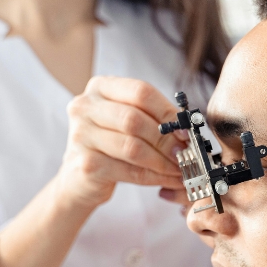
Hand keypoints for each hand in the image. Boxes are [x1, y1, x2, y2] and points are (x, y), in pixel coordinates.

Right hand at [55, 76, 186, 209]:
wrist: (79, 177)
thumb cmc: (110, 145)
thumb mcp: (128, 122)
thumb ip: (153, 117)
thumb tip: (187, 128)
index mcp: (100, 87)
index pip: (140, 92)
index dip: (167, 111)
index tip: (187, 129)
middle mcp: (85, 107)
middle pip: (135, 119)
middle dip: (166, 138)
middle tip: (187, 152)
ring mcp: (81, 135)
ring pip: (133, 147)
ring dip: (163, 161)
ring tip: (181, 168)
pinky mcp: (86, 164)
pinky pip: (130, 171)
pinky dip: (155, 177)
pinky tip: (168, 179)